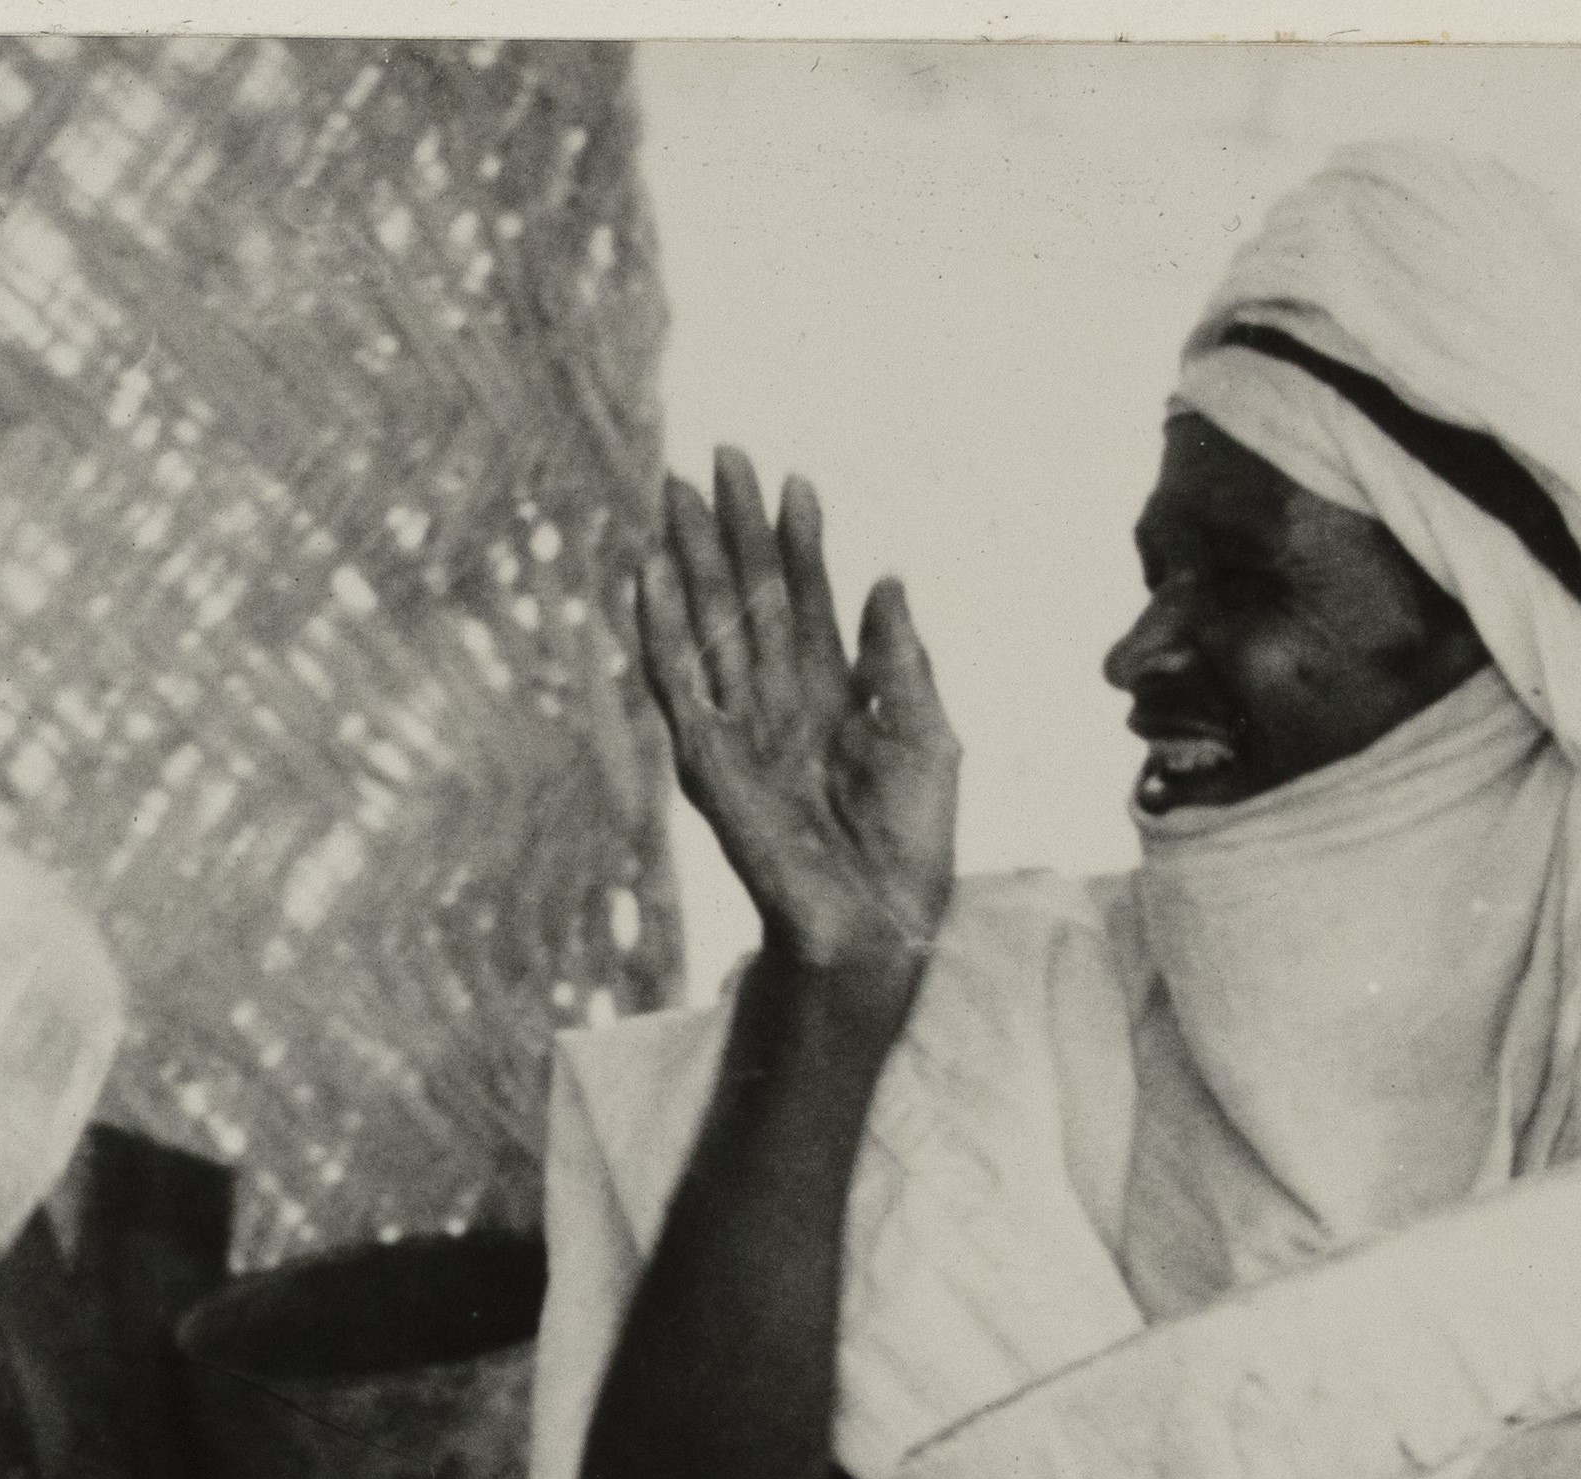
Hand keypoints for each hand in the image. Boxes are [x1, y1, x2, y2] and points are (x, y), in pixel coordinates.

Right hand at [634, 448, 959, 978]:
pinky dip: (661, 628)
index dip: (801, 541)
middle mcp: (778, 701)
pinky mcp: (707, 758)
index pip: (807, 600)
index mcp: (833, 694)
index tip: (794, 479)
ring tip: (675, 493)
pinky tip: (652, 574)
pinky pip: (677, 682)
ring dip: (691, 557)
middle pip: (749, 596)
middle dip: (733, 527)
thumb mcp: (928, 736)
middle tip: (720, 455)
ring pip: (708, 623)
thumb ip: (901, 661)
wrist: (878, 921)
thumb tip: (886, 577)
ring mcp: (737, 727)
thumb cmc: (911, 843)